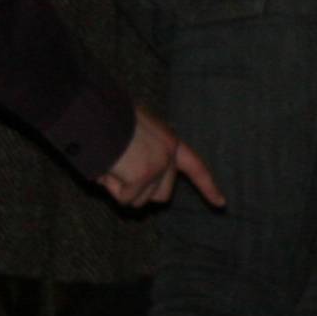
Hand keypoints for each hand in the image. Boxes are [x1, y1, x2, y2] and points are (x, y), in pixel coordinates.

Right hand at [97, 107, 223, 210]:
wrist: (95, 112)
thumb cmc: (106, 120)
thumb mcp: (134, 132)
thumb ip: (144, 153)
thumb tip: (137, 186)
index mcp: (169, 140)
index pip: (195, 167)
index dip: (207, 187)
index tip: (221, 203)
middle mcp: (170, 154)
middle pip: (162, 196)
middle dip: (138, 193)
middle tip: (118, 172)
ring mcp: (159, 165)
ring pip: (139, 201)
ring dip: (120, 189)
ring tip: (110, 163)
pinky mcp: (144, 176)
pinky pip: (125, 198)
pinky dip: (111, 188)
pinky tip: (106, 167)